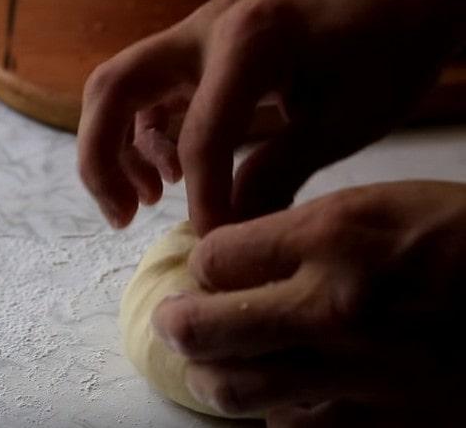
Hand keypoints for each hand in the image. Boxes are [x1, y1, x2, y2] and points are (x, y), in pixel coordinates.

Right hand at [77, 0, 464, 234]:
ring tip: (148, 199)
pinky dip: (144, 134)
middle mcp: (207, 28)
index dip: (203, 199)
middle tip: (123, 216)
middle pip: (114, 88)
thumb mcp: (343, 121)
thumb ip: (277, 173)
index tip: (213, 244)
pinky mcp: (200, 48)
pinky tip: (172, 172)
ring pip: (119, 86)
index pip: (202, 136)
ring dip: (115, 147)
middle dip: (101, 160)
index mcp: (251, 42)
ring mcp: (197, 34)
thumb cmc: (387, 49)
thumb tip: (227, 230)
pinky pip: (149, 90)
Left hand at [152, 181, 465, 426]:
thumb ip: (304, 230)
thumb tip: (235, 256)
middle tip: (173, 319)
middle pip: (204, 326)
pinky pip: (292, 426)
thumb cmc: (465, 239)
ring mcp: (357, 374)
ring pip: (236, 388)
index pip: (214, 257)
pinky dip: (274, 410)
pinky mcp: (383, 424)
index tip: (207, 268)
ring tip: (210, 362)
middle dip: (177, 321)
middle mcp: (335, 308)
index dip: (201, 262)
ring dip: (212, 373)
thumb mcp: (383, 204)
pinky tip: (280, 393)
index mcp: (335, 238)